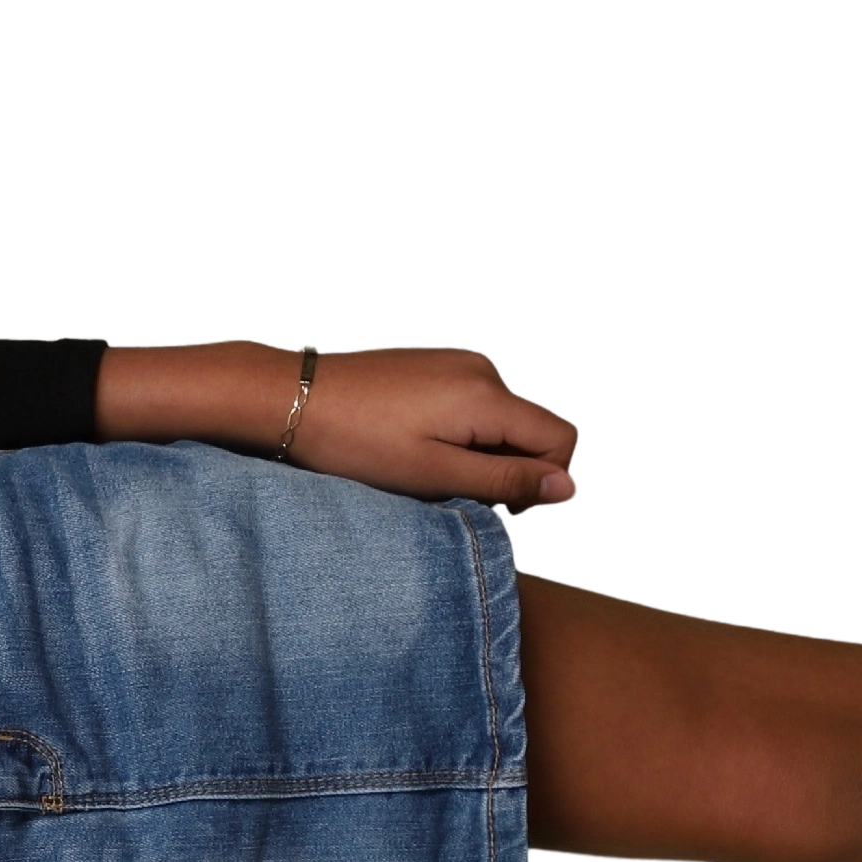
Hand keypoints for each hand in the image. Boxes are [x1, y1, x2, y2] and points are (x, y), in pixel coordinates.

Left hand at [274, 345, 584, 513]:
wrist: (293, 396)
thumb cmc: (355, 442)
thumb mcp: (433, 475)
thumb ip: (505, 481)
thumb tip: (567, 488)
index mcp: (488, 395)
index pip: (561, 439)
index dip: (542, 479)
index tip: (498, 500)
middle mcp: (483, 369)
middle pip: (534, 427)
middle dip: (510, 464)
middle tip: (453, 487)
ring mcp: (460, 361)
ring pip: (504, 417)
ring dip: (482, 448)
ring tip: (426, 464)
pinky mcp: (437, 362)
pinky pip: (475, 401)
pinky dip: (461, 429)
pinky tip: (416, 442)